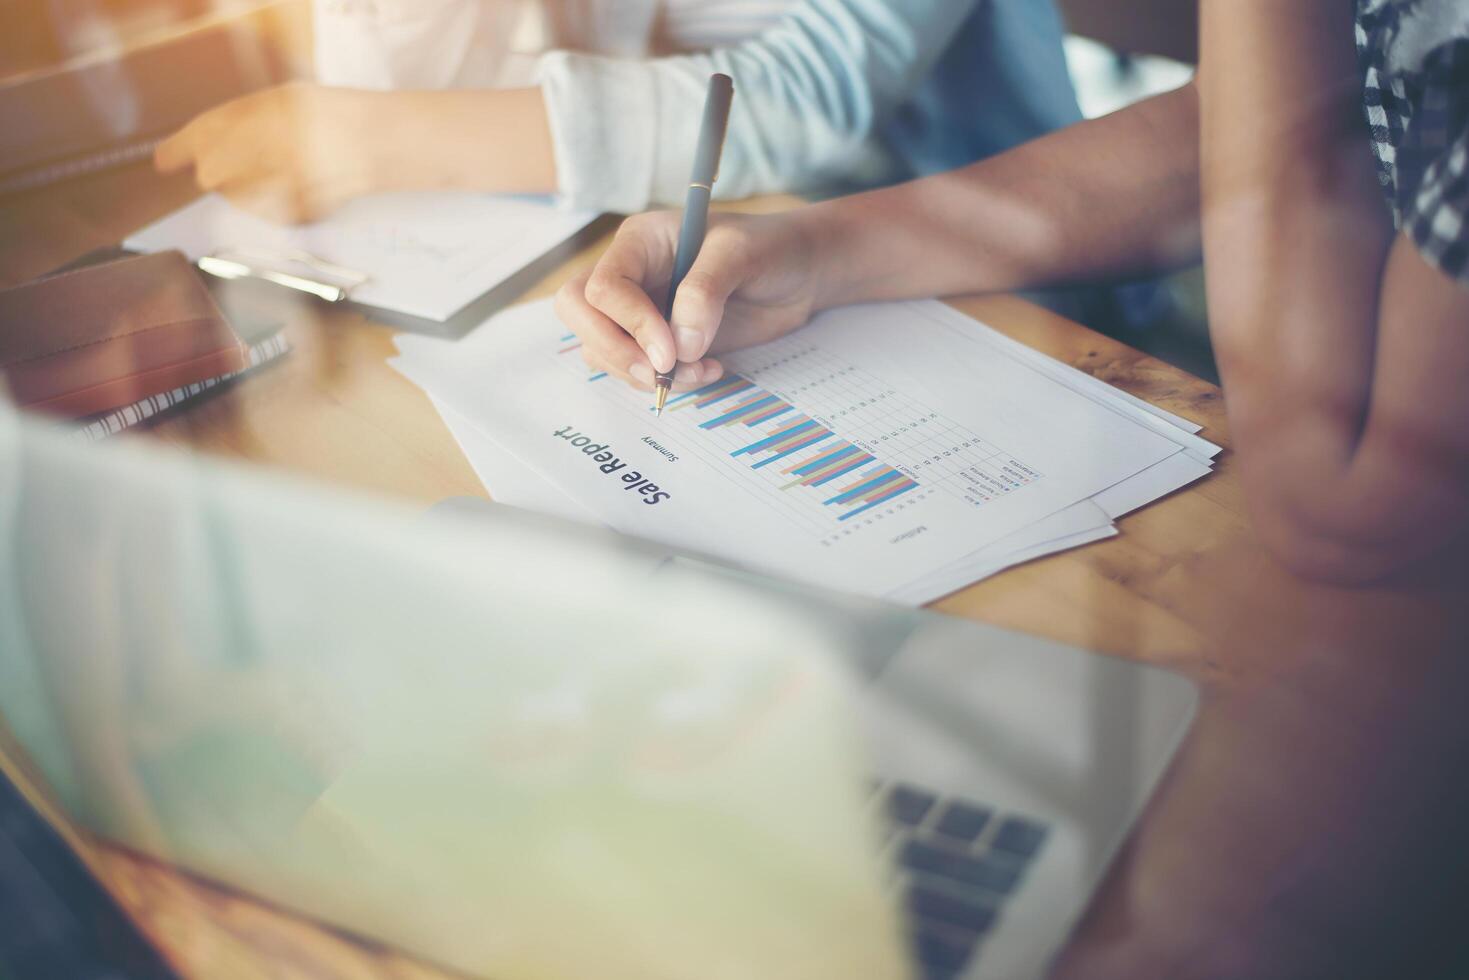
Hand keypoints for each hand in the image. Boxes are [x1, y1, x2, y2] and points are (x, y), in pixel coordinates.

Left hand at [155, 82, 383, 223]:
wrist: (387, 144)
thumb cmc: (337, 117)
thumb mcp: (286, 101)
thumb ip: (244, 119)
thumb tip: (201, 144)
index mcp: (265, 115)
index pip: (205, 134)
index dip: (179, 149)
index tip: (163, 162)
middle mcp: (273, 149)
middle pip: (212, 173)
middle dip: (214, 172)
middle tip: (228, 169)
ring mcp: (288, 183)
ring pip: (236, 197)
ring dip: (241, 191)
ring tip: (272, 177)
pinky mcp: (301, 211)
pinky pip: (265, 214)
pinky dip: (270, 206)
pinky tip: (290, 191)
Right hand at [555, 210, 826, 389]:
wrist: (798, 275)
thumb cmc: (770, 249)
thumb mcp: (743, 255)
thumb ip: (706, 291)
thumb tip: (680, 345)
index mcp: (641, 241)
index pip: (603, 285)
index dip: (629, 323)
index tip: (670, 353)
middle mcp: (629, 274)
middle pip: (579, 313)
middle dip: (614, 351)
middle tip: (660, 374)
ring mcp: (638, 310)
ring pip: (600, 348)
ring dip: (642, 373)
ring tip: (702, 371)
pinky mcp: (655, 342)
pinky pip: (633, 369)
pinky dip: (664, 381)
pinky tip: (708, 370)